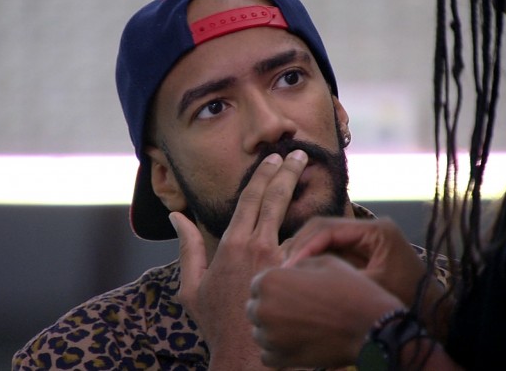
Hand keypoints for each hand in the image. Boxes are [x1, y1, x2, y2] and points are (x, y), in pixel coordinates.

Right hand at [171, 150, 307, 369]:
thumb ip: (188, 247)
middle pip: (275, 199)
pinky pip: (309, 245)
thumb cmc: (216, 322)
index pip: (250, 199)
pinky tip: (328, 213)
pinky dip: (317, 227)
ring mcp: (280, 260)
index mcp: (232, 244)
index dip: (263, 175)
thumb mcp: (191, 286)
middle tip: (298, 154)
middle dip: (287, 172)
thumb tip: (177, 217)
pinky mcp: (296, 274)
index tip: (273, 158)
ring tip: (310, 173)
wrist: (243, 355)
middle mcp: (258, 246)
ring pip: (295, 218)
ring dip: (303, 193)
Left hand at [248, 254, 403, 367]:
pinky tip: (298, 341)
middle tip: (298, 309)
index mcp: (270, 280)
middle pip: (256, 307)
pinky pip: (267, 354)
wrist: (371, 326)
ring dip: (274, 329)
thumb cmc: (350, 290)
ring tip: (301, 325)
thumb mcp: (324, 261)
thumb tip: (285, 271)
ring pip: (260, 331)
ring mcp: (270, 337)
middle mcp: (264, 308)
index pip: (259, 283)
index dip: (277, 286)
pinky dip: (279, 349)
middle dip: (272, 307)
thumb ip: (297, 264)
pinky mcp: (280, 359)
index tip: (294, 291)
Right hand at [285, 217, 450, 339]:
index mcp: (377, 230)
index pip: (328, 227)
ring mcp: (363, 240)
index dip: (304, 246)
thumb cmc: (406, 304)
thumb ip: (336, 277)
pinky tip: (298, 277)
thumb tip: (298, 274)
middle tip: (280, 269)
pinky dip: (312, 262)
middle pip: (322, 228)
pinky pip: (328, 251)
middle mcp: (369, 229)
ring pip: (322, 239)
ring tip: (285, 274)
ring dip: (302, 254)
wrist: (430, 316)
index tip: (287, 267)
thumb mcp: (369, 289)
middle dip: (298, 248)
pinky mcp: (359, 253)